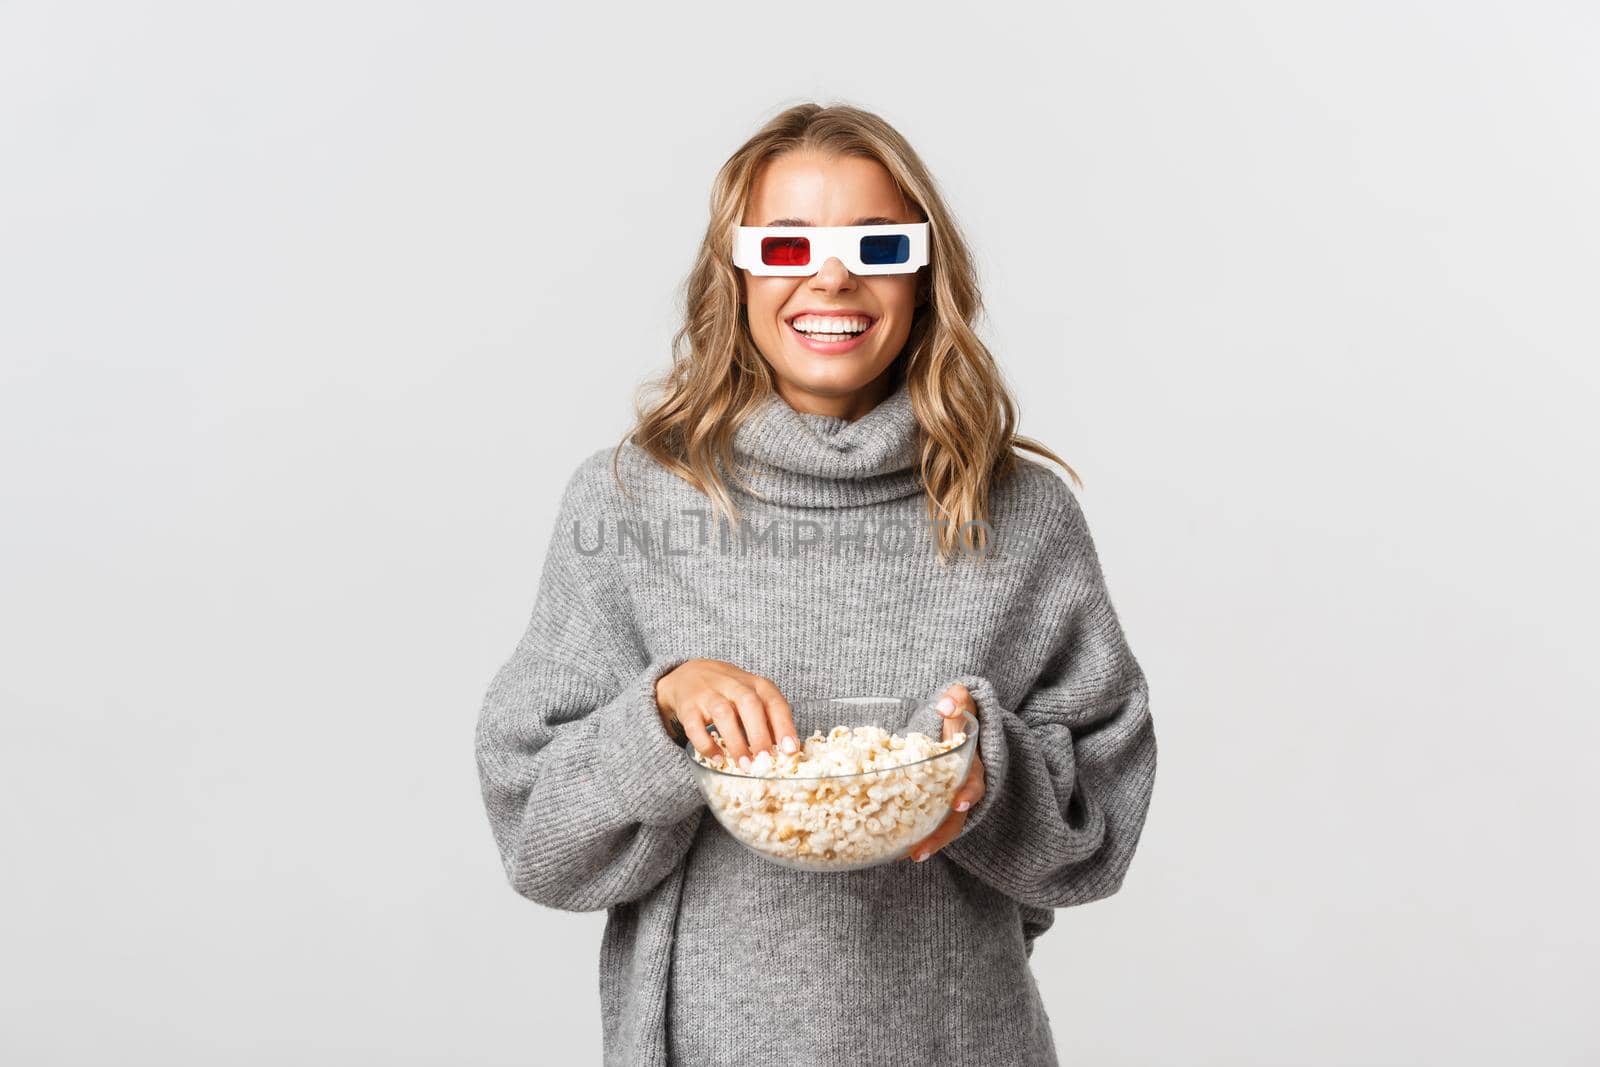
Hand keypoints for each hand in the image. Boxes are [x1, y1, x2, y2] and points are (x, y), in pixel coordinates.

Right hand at [654, 659, 800, 769]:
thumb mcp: (754, 697)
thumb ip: (770, 720)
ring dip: (736, 742)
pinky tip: (717, 758)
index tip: (791, 749)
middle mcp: (734, 685)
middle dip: (759, 734)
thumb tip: (790, 751)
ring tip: (745, 765)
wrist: (691, 674)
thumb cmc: (731, 692)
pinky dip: (706, 744)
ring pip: (723, 714)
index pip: (774, 701)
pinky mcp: (688, 707)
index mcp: (756, 685)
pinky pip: (695, 726)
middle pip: (749, 704)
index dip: (784, 725)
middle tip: (766, 760)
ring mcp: (709, 694)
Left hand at [904, 682, 985, 863]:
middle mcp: (963, 787)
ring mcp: (949, 801)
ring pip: (942, 828)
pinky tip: (894, 850)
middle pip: (956, 817)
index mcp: (971, 764)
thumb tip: (946, 705)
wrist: (960, 729)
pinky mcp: (934, 806)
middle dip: (940, 834)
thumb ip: (958, 700)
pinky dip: (914, 838)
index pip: (974, 780)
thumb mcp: (962, 703)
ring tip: (907, 856)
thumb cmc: (959, 717)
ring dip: (927, 843)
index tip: (959, 802)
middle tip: (921, 850)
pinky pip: (927, 825)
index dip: (968, 791)